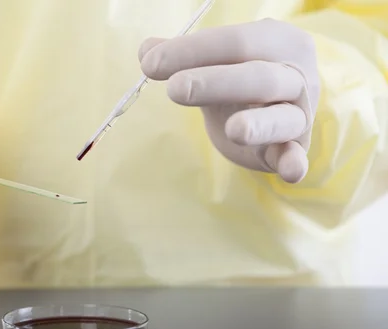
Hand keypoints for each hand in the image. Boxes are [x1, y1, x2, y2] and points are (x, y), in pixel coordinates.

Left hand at [139, 18, 319, 182]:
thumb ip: (183, 54)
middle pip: (257, 77)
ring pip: (281, 117)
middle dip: (215, 83)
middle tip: (175, 88)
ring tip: (234, 130)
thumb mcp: (213, 62)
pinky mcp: (295, 148)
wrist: (275, 104)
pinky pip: (296, 155)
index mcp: (275, 41)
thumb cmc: (239, 75)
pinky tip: (290, 171)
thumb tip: (146, 49)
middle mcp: (295, 75)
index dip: (192, 51)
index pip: (234, 42)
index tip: (150, 63)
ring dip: (259, 124)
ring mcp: (299, 113)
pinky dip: (294, 163)